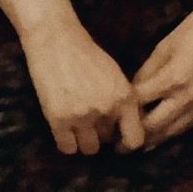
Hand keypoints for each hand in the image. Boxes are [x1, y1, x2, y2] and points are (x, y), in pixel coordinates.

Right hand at [20, 13, 143, 155]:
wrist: (57, 42)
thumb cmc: (88, 56)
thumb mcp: (116, 77)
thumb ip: (124, 101)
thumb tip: (129, 125)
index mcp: (126, 98)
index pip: (135, 139)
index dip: (128, 142)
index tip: (120, 139)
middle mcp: (107, 110)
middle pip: (109, 141)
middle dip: (103, 135)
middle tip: (94, 124)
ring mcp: (82, 116)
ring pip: (89, 148)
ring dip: (86, 141)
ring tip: (80, 128)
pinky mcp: (58, 120)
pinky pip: (67, 148)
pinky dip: (68, 143)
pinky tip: (66, 132)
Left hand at [127, 5, 192, 145]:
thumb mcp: (163, 48)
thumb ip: (146, 73)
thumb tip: (132, 93)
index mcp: (171, 79)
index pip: (139, 103)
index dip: (123, 112)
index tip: (111, 119)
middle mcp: (186, 97)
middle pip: (154, 125)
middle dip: (134, 137)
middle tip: (118, 147)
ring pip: (173, 131)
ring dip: (154, 140)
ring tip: (137, 147)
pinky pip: (189, 125)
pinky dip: (173, 132)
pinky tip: (162, 137)